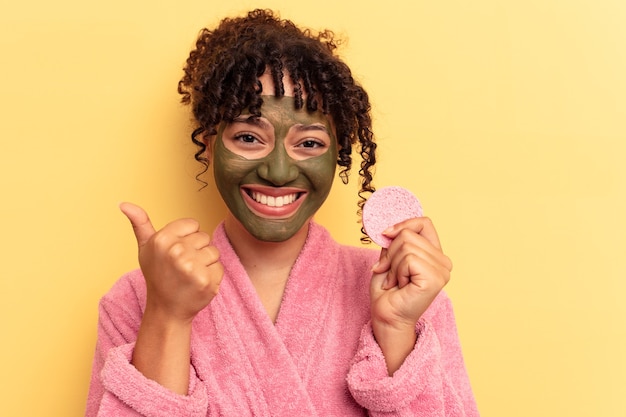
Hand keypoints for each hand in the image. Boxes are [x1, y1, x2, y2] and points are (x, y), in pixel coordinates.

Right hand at [120, 202, 222, 323]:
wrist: (166, 309)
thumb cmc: (157, 275)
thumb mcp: (145, 248)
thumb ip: (140, 223)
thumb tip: (123, 204)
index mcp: (162, 239)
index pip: (193, 224)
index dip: (188, 238)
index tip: (178, 252)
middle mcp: (175, 251)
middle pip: (204, 237)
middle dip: (197, 250)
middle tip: (183, 266)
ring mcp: (191, 267)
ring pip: (213, 251)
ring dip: (206, 263)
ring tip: (191, 275)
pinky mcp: (205, 280)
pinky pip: (219, 267)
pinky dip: (212, 276)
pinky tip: (198, 284)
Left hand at [369, 217, 451, 372]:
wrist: (386, 317)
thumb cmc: (388, 292)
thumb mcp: (389, 258)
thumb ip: (395, 241)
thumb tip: (390, 226)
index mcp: (435, 254)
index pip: (424, 223)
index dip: (403, 224)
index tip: (385, 234)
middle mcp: (444, 262)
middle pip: (409, 234)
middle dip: (391, 252)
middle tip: (389, 273)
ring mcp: (442, 271)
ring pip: (406, 245)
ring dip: (392, 264)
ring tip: (395, 281)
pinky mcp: (435, 279)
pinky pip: (408, 259)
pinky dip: (397, 271)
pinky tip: (399, 285)